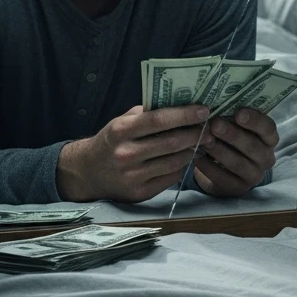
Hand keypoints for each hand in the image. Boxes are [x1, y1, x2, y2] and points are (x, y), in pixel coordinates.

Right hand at [56, 103, 213, 202]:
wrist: (88, 172)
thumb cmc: (111, 140)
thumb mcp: (122, 121)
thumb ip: (148, 113)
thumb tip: (182, 103)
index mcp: (120, 130)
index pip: (159, 120)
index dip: (184, 114)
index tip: (204, 110)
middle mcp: (125, 154)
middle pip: (171, 142)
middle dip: (195, 133)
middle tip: (209, 127)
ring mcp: (133, 176)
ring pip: (175, 161)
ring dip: (191, 150)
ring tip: (198, 141)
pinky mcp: (140, 193)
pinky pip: (171, 177)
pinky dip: (181, 166)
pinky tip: (183, 157)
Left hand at [193, 106, 277, 197]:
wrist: (223, 171)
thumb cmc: (230, 141)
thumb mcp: (236, 129)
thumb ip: (232, 118)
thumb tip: (215, 104)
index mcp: (269, 139)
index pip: (268, 129)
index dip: (255, 120)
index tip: (238, 113)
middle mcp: (266, 158)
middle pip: (252, 146)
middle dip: (233, 135)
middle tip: (215, 124)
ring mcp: (254, 175)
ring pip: (238, 163)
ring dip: (219, 150)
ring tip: (204, 140)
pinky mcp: (239, 188)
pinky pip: (224, 178)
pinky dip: (209, 167)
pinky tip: (198, 157)